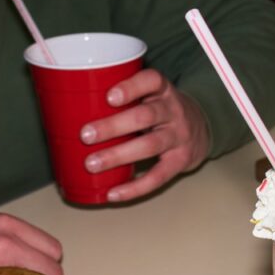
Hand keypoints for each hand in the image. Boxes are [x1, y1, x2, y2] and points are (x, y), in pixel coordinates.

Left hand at [79, 69, 209, 201]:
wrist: (202, 130)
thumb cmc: (162, 111)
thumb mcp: (151, 95)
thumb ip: (126, 98)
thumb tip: (71, 109)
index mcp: (162, 91)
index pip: (151, 81)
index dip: (131, 87)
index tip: (109, 97)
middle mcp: (173, 112)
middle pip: (145, 117)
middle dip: (113, 126)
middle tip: (86, 135)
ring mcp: (179, 137)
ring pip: (149, 146)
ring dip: (118, 155)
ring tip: (92, 163)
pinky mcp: (180, 161)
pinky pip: (158, 176)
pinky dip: (134, 188)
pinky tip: (113, 193)